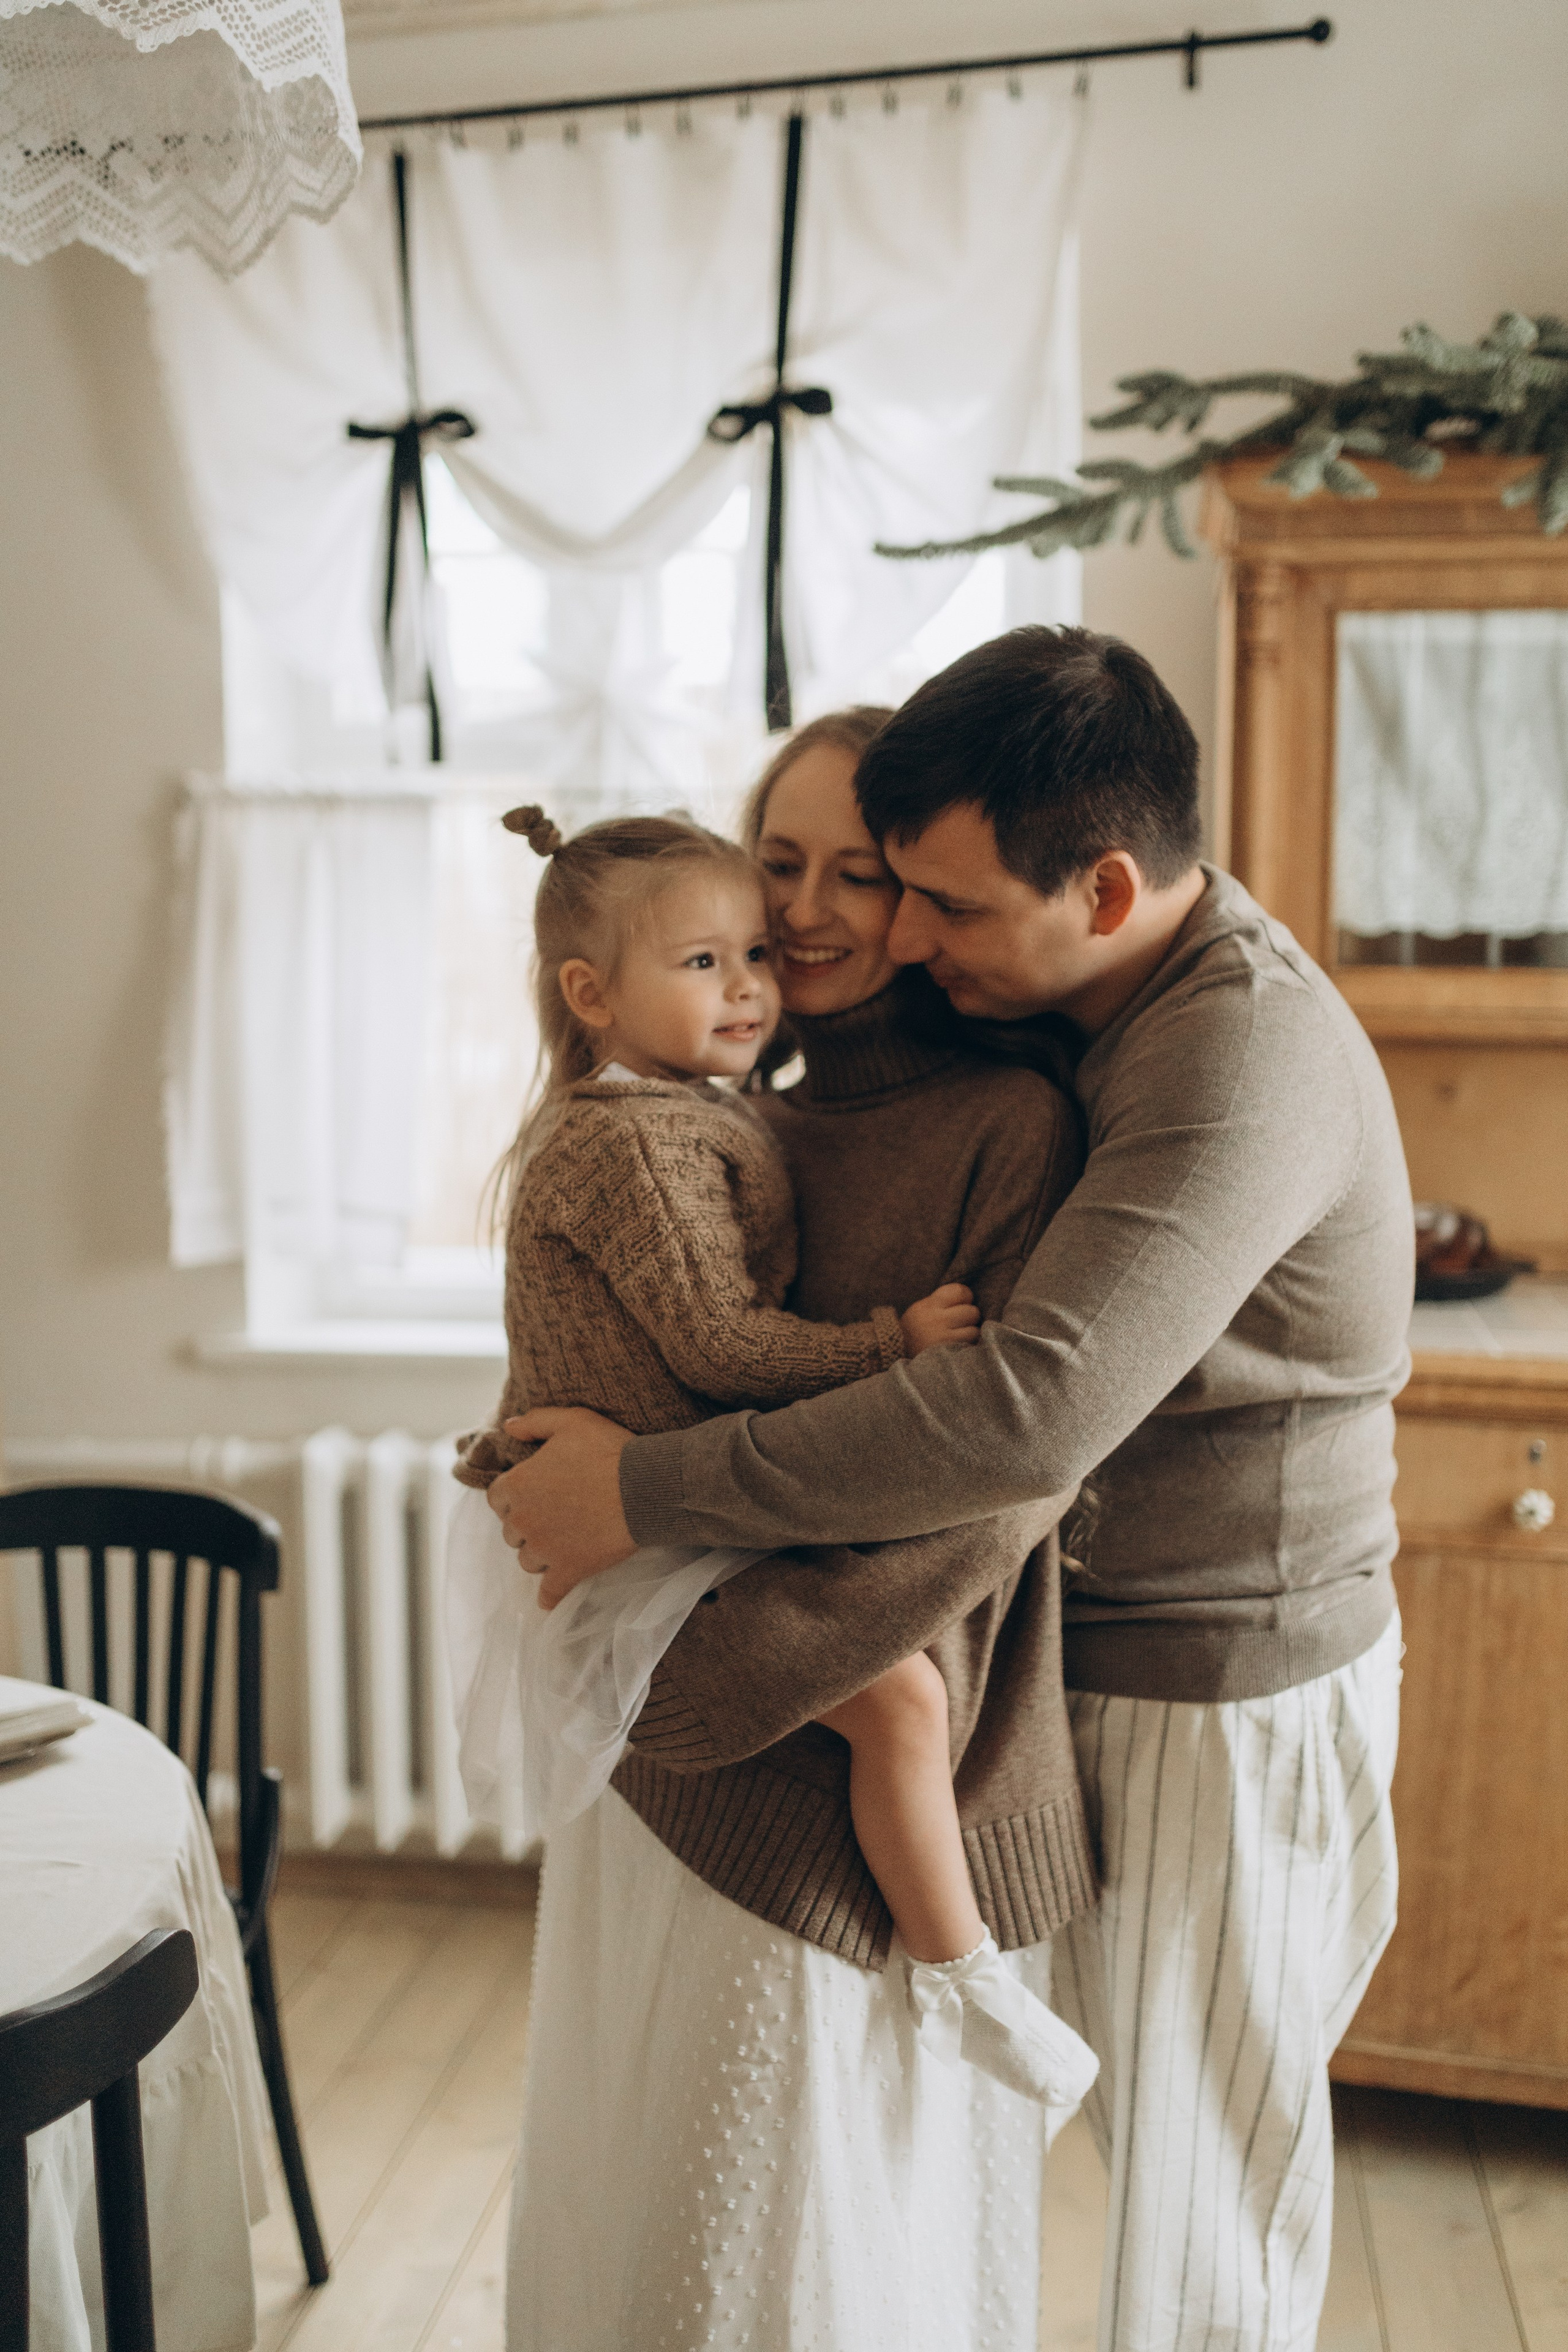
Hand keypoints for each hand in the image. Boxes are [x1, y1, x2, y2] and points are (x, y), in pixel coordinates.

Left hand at [486, 1406, 635, 1606]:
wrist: (646, 1486)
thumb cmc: (609, 1450)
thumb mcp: (572, 1420)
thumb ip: (536, 1421)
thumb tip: (508, 1426)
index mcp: (517, 1484)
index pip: (497, 1498)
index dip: (514, 1496)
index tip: (534, 1494)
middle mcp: (523, 1520)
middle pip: (511, 1532)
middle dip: (527, 1525)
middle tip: (554, 1516)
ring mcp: (545, 1549)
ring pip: (527, 1560)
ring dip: (539, 1554)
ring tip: (562, 1544)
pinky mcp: (569, 1570)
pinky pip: (549, 1594)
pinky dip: (548, 1597)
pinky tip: (550, 1598)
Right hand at [899, 1281, 979, 1355]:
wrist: (895, 1353)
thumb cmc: (916, 1329)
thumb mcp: (922, 1309)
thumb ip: (943, 1301)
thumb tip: (969, 1296)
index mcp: (928, 1305)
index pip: (959, 1291)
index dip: (966, 1297)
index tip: (961, 1304)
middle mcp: (934, 1319)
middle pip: (971, 1311)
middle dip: (969, 1316)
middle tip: (960, 1322)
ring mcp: (941, 1337)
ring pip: (974, 1329)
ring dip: (970, 1332)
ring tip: (959, 1335)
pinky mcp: (946, 1352)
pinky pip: (969, 1344)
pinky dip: (968, 1344)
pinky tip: (958, 1345)